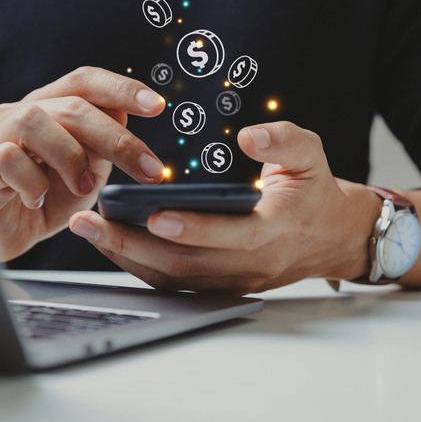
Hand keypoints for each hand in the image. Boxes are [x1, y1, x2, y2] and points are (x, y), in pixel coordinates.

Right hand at [0, 66, 166, 261]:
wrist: (7, 236)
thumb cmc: (46, 200)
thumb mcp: (87, 172)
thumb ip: (102, 145)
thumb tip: (124, 114)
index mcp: (49, 107)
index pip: (84, 81)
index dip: (121, 87)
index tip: (157, 105)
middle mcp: (20, 113)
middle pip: (72, 105)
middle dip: (117, 138)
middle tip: (149, 170)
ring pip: (34, 121)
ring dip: (71, 157)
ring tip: (84, 188)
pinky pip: (9, 159)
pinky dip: (34, 183)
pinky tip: (39, 201)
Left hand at [69, 122, 381, 294]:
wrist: (331, 237)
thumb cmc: (314, 192)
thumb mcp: (312, 156)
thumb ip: (284, 141)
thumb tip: (250, 136)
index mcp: (275, 231)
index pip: (232, 236)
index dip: (194, 228)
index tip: (155, 215)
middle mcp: (251, 264)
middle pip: (186, 264)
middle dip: (133, 245)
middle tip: (90, 224)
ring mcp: (233, 280)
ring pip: (174, 278)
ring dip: (127, 257)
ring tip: (89, 231)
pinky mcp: (219, 285)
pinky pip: (174, 282)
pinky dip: (139, 266)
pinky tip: (111, 244)